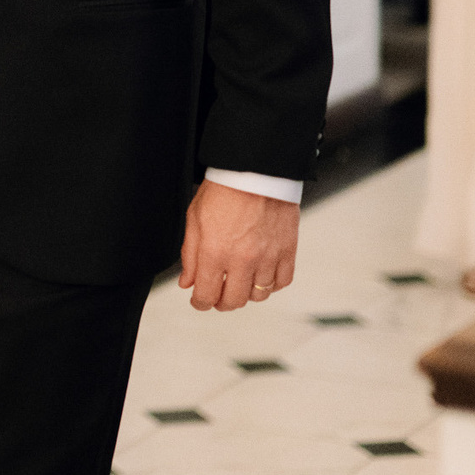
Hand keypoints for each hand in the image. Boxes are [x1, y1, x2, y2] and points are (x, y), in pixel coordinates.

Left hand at [177, 180, 298, 310]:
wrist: (256, 171)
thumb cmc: (223, 190)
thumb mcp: (194, 219)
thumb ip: (190, 255)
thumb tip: (187, 282)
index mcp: (215, 252)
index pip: (206, 295)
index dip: (200, 302)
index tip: (199, 300)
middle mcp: (242, 260)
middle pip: (234, 301)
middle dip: (222, 303)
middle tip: (218, 294)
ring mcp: (268, 257)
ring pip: (258, 295)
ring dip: (246, 293)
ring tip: (239, 281)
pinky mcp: (287, 251)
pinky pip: (282, 282)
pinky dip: (271, 284)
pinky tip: (261, 273)